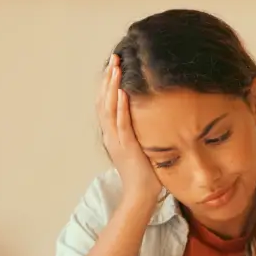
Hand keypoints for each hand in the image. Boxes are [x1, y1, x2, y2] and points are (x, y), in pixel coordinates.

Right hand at [97, 54, 162, 203]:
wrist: (140, 196)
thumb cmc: (145, 175)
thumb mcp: (140, 148)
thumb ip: (140, 133)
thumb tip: (150, 119)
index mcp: (113, 135)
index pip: (106, 105)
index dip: (108, 85)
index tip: (113, 67)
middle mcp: (111, 136)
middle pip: (104, 101)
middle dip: (108, 79)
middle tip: (114, 59)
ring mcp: (117, 141)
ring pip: (110, 109)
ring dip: (112, 87)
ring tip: (115, 68)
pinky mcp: (127, 147)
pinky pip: (122, 124)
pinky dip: (122, 107)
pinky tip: (123, 92)